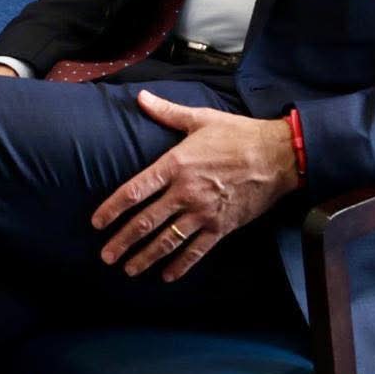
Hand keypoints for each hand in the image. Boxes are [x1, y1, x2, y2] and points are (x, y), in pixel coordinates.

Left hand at [90, 93, 298, 281]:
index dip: (112, 208)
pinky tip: (167, 276)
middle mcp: (185, 192)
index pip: (134, 191)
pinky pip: (197, 250)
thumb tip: (140, 97)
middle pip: (146, 222)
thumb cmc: (237, 134)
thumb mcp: (200, 118)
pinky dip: (181, 265)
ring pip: (168, 240)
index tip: (97, 223)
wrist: (277, 156)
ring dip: (146, 257)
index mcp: (175, 165)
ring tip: (128, 269)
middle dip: (123, 241)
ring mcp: (204, 212)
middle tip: (105, 255)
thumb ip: (166, 112)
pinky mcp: (222, 226)